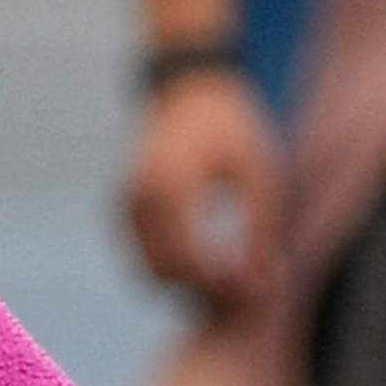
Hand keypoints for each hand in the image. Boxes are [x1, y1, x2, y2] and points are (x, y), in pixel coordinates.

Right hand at [120, 66, 281, 314]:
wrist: (189, 93)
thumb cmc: (232, 129)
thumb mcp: (260, 174)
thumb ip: (262, 229)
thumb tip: (263, 284)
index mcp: (170, 183)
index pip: (188, 259)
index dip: (222, 285)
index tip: (260, 291)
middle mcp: (137, 197)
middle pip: (162, 273)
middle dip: (205, 291)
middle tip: (249, 292)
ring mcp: (123, 204)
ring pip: (146, 272)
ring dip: (186, 287)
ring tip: (233, 280)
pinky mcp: (121, 210)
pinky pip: (141, 258)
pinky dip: (172, 271)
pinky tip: (210, 267)